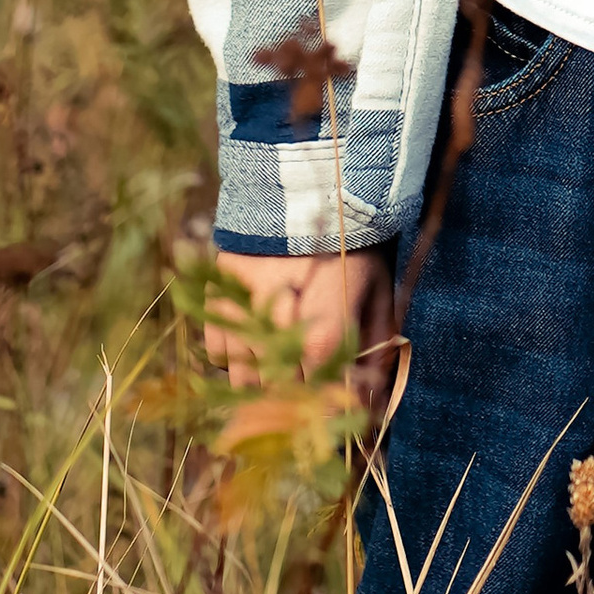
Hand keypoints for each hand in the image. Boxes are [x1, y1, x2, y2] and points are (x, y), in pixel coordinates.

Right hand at [208, 246, 398, 411]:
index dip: (328, 400)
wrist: (302, 187)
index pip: (321, 384)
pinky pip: (218, 353)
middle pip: (281, 389)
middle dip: (297, 399)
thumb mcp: (377, 285)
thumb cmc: (349, 242)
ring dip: (263, 385)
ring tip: (279, 373)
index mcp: (326, 316)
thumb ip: (378, 341)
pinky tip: (254, 344)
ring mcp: (241, 311)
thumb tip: (373, 394)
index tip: (335, 406)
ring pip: (244, 380)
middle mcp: (278, 320)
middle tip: (308, 393)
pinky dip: (235, 358)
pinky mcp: (215, 298)